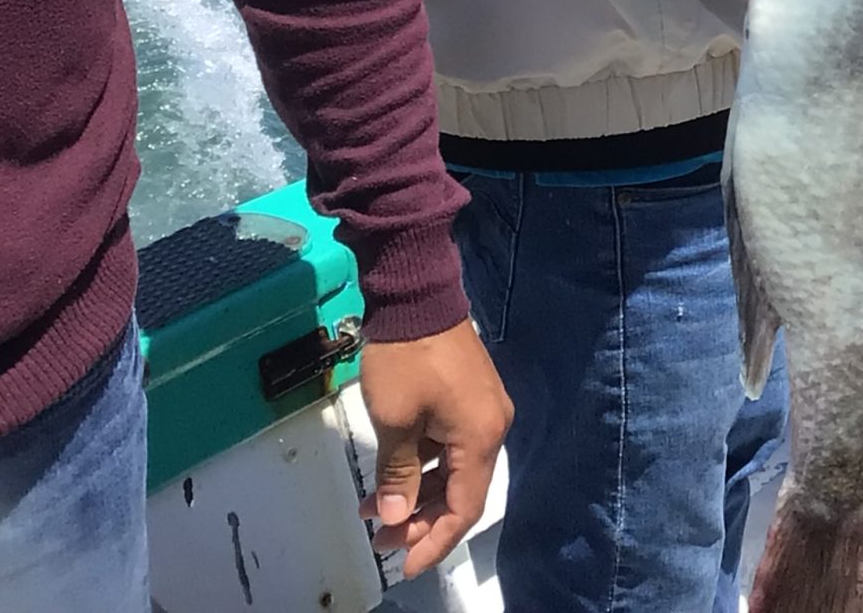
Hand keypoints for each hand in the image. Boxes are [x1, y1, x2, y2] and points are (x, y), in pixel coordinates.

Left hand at [359, 321, 512, 578]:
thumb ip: (397, 475)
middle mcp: (491, 427)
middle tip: (379, 542)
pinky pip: (449, 447)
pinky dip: (420, 466)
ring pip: (452, 470)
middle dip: (420, 521)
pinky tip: (387, 476)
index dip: (435, 540)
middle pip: (460, 491)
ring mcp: (481, 411)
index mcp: (481, 437)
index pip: (464, 507)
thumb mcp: (395, 423)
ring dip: (415, 494)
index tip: (405, 566)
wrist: (418, 297)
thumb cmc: (407, 359)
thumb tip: (394, 519)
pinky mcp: (468, 398)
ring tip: (371, 511)